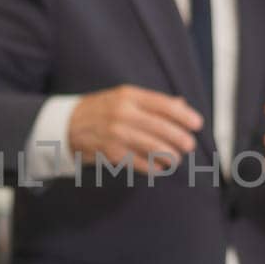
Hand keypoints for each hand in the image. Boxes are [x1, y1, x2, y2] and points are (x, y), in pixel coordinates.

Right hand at [68, 85, 203, 174]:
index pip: (163, 105)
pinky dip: (154, 167)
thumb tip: (182, 106)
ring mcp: (116, 134)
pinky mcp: (111, 153)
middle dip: (180, 138)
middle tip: (188, 145)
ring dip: (170, 156)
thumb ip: (152, 102)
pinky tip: (159, 167)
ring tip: (176, 158)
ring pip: (153, 148)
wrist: (67, 125)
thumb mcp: (123, 98)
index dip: (184, 115)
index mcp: (128, 96)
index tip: (197, 123)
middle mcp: (123, 113)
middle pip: (161, 128)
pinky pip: (140, 163)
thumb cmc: (101, 110)